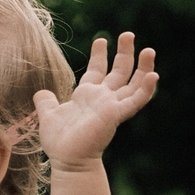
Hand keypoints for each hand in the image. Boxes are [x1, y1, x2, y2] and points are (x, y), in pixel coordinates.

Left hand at [33, 32, 158, 166]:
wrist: (67, 160)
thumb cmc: (59, 142)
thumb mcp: (48, 116)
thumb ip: (46, 102)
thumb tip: (40, 92)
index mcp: (87, 95)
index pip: (97, 70)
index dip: (100, 55)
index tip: (102, 40)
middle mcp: (103, 98)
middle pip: (119, 71)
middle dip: (124, 52)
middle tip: (128, 34)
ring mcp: (112, 105)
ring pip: (133, 83)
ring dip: (143, 67)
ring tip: (149, 50)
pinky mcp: (117, 114)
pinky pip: (136, 100)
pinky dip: (145, 89)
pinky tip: (153, 75)